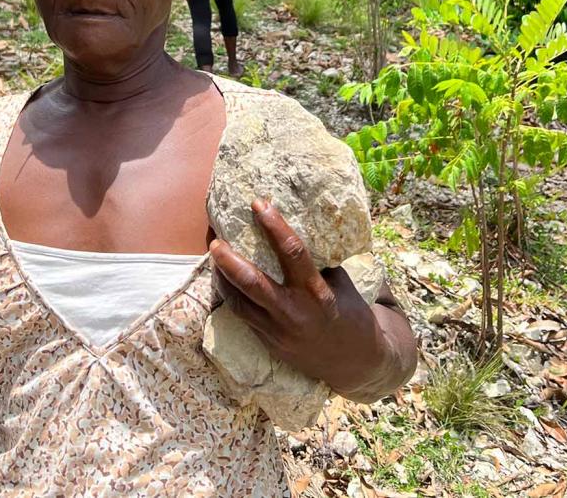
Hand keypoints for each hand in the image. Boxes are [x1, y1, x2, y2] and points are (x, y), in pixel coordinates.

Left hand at [210, 199, 384, 396]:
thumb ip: (319, 262)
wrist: (353, 362)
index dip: (274, 225)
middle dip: (228, 259)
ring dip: (221, 277)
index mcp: (317, 292)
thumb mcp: (342, 284)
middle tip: (214, 239)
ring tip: (213, 255)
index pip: (292, 252)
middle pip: (251, 282)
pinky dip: (230, 295)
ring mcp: (277, 331)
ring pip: (238, 301)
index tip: (258, 203)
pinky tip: (223, 280)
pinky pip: (242, 315)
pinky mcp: (268, 343)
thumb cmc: (351, 315)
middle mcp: (294, 311)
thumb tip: (295, 230)